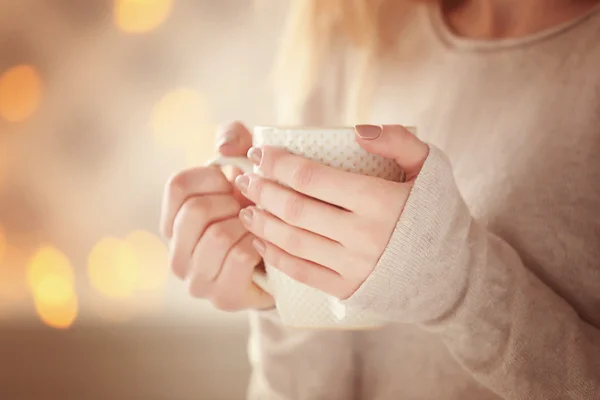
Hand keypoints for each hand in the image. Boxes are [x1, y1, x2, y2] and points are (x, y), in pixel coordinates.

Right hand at [160, 122, 273, 310]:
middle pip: (196, 211)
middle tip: (251, 207)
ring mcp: (196, 279)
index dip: (213, 176)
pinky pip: (240, 256)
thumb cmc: (259, 210)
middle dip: (233, 202)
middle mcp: (176, 253)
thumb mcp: (248, 166)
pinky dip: (260, 244)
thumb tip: (223, 147)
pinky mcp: (221, 297)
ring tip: (259, 226)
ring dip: (248, 225)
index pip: (178, 186)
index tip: (234, 181)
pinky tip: (265, 245)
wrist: (284, 261)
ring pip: (218, 234)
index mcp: (173, 220)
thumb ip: (234, 140)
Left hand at [236, 125, 428, 299]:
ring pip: (292, 241)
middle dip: (262, 190)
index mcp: (379, 201)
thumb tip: (357, 131)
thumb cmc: (436, 212)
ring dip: (262, 222)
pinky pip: (301, 273)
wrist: (452, 271)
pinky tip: (260, 240)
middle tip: (246, 178)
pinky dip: (275, 256)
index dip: (279, 163)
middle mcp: (362, 235)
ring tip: (246, 207)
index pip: (312, 178)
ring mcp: (353, 266)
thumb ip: (398, 141)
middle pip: (295, 209)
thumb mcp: (430, 167)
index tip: (260, 153)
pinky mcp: (347, 289)